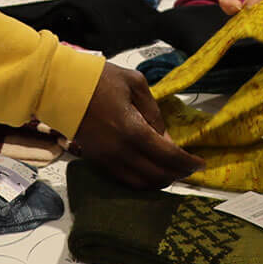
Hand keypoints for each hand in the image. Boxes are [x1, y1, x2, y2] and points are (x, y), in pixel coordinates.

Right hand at [72, 63, 200, 186]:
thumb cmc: (100, 80)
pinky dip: (143, 181)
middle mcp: (121, 151)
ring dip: (161, 180)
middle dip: (177, 174)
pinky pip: (125, 180)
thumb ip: (154, 112)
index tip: (199, 164)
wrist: (62, 87)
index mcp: (132, 130)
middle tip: (189, 167)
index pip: (168, 156)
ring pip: (141, 183)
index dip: (187, 163)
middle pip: (157, 175)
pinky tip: (151, 171)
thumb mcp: (135, 84)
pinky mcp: (98, 162)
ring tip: (173, 170)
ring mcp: (108, 160)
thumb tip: (166, 138)